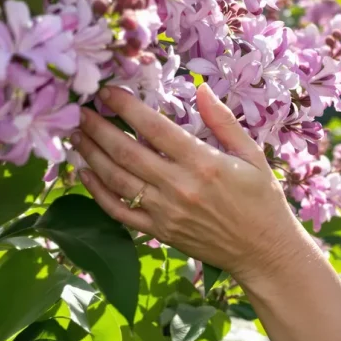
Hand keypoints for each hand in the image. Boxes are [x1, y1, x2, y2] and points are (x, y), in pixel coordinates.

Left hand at [71, 82, 307, 282]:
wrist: (264, 251)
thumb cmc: (262, 200)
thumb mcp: (252, 155)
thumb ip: (223, 122)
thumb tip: (201, 89)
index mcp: (203, 163)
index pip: (154, 128)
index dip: (127, 107)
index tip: (107, 92)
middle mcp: (179, 187)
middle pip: (126, 152)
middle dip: (99, 128)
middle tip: (81, 109)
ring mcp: (165, 212)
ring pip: (117, 180)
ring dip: (92, 156)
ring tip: (77, 135)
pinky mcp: (159, 232)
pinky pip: (120, 212)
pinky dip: (98, 193)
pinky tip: (85, 174)